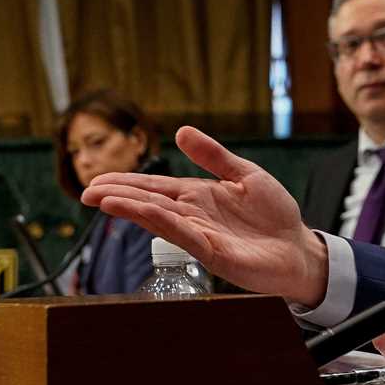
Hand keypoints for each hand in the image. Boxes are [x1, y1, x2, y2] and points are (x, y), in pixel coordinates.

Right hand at [80, 125, 327, 304]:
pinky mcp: (214, 253)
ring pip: (160, 219)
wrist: (298, 247)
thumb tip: (181, 131)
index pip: (155, 188)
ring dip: (131, 209)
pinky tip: (143, 214)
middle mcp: (193, 216)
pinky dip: (161, 223)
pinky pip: (183, 235)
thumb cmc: (274, 215)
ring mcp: (201, 235)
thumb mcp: (244, 174)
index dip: (127, 183)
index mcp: (199, 196)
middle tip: (86, 192)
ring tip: (103, 200)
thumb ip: (214, 156)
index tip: (98, 180)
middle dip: (118, 196)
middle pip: (150, 202)